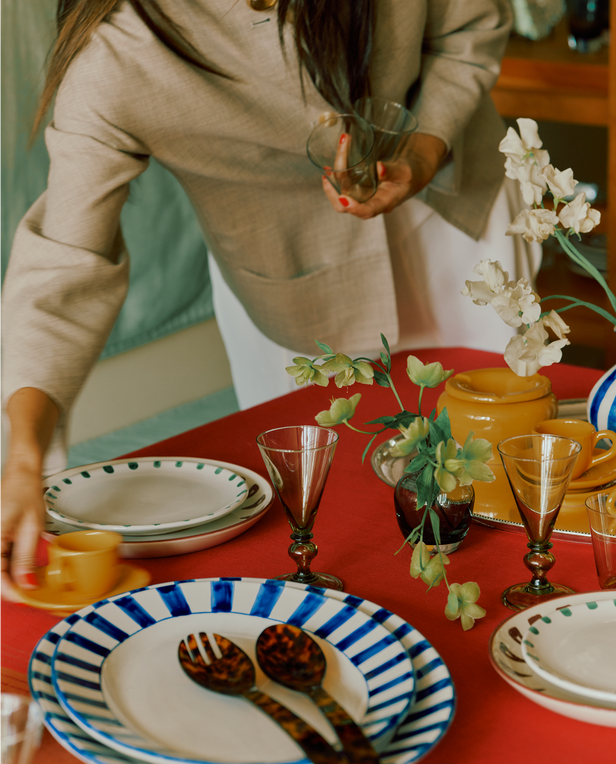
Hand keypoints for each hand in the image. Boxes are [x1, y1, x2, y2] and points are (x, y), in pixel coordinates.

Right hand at [0, 387, 58, 601]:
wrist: (22, 472)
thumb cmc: (26, 491)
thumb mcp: (32, 526)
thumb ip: (27, 557)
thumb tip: (26, 584)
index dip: (9, 590)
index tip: (24, 598)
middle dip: (9, 585)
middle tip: (29, 592)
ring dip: (9, 576)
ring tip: (28, 581)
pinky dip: (9, 565)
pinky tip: (22, 569)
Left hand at [322, 132, 447, 219]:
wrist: (411, 172)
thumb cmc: (410, 174)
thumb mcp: (406, 171)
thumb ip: (393, 171)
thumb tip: (379, 168)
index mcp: (384, 203)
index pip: (367, 211)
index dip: (354, 208)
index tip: (343, 199)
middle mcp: (370, 203)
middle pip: (347, 206)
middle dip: (333, 193)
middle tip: (327, 177)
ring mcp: (362, 196)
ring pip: (342, 195)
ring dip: (332, 183)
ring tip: (326, 169)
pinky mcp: (358, 188)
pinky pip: (343, 186)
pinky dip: (335, 177)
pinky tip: (330, 168)